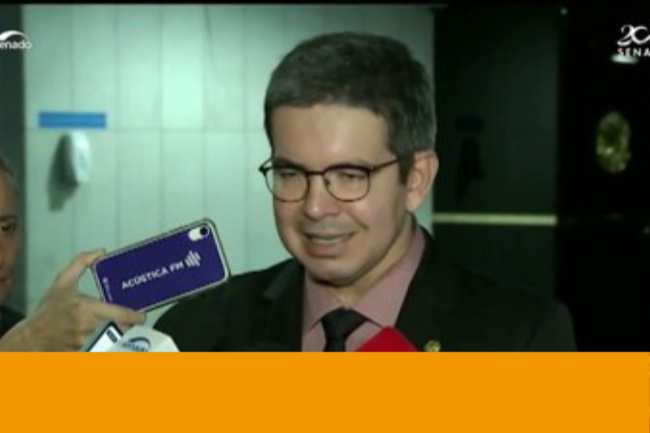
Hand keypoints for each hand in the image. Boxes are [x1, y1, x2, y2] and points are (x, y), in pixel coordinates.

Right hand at [0, 250, 144, 350]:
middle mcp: (89, 327)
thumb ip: (80, 263)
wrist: (31, 338)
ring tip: (113, 328)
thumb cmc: (48, 310)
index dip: (135, 316)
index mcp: (87, 309)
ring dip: (115, 334)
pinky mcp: (84, 354)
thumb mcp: (62, 282)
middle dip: (126, 325)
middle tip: (128, 320)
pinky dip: (105, 344)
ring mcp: (87, 343)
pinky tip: (102, 339)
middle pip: (121, 328)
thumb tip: (101, 252)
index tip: (141, 315)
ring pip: (112, 338)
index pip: (121, 315)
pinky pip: (102, 348)